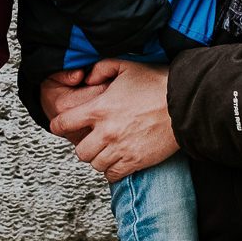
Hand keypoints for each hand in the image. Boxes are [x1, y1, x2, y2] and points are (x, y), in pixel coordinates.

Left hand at [49, 60, 177, 182]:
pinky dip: (112, 170)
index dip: (58, 125)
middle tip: (93, 139)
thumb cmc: (156, 84)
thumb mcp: (125, 66)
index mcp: (99, 109)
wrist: (183, 103)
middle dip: (84, 145)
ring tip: (108, 149)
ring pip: (95, 165)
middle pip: (80, 151)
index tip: (61, 126)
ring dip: (99, 158)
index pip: (63, 123)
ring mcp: (120, 149)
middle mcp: (106, 132)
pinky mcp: (135, 161)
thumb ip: (100, 68)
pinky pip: (112, 175)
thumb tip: (86, 77)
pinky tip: (118, 160)